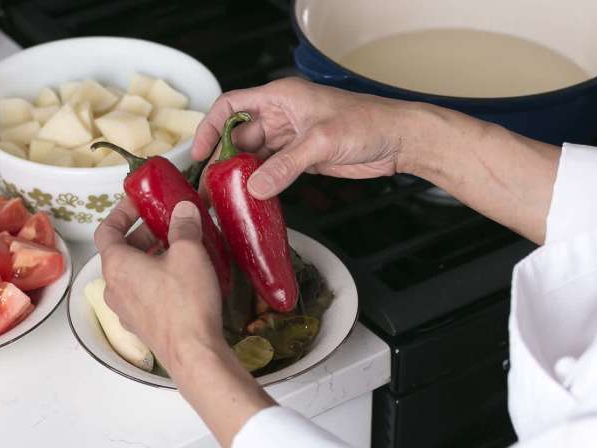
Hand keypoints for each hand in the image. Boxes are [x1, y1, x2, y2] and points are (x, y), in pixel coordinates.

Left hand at [95, 198, 223, 373]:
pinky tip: (180, 279)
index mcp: (116, 265)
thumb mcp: (189, 253)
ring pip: (131, 275)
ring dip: (149, 258)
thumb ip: (184, 226)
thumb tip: (183, 209)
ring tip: (177, 249)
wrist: (193, 353)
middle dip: (142, 234)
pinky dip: (154, 280)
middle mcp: (114, 288)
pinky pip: (141, 294)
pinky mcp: (141, 326)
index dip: (121, 212)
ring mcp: (125, 310)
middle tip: (165, 224)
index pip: (106, 230)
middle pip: (119, 252)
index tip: (139, 203)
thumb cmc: (185, 301)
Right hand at [192, 77, 410, 198]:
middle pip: (239, 136)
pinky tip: (252, 199)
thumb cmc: (368, 123)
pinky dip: (261, 184)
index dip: (211, 127)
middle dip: (223, 160)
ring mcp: (290, 139)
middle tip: (211, 187)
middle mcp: (281, 116)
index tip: (200, 153)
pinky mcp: (301, 159)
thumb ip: (286, 165)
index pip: (232, 106)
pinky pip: (272, 171)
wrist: (398, 140)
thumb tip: (255, 187)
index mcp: (281, 97)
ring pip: (254, 157)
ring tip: (227, 198)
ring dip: (241, 176)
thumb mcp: (321, 141)